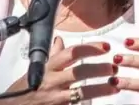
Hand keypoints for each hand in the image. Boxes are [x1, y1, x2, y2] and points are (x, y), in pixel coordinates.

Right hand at [0, 37, 118, 103]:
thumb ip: (52, 56)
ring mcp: (55, 98)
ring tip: (115, 86)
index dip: (90, 48)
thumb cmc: (23, 90)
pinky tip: (100, 103)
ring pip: (82, 92)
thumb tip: (60, 40)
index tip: (105, 47)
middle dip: (100, 69)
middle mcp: (52, 82)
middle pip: (80, 72)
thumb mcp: (36, 70)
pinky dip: (88, 104)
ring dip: (101, 89)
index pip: (71, 53)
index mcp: (48, 67)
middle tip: (114, 67)